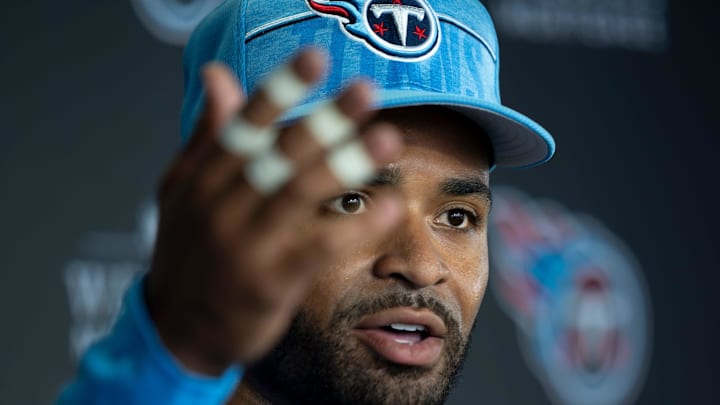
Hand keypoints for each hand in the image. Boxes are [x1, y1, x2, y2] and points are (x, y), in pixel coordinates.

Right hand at [145, 49, 404, 374]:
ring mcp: (245, 244)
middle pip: (278, 153)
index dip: (280, 89)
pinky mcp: (269, 282)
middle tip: (366, 91)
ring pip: (298, 192)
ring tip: (387, 140)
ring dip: (346, 163)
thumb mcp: (183, 190)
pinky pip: (318, 247)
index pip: (243, 125)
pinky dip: (355, 226)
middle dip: (325, 119)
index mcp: (203, 178)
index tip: (316, 59)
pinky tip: (389, 208)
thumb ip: (208, 134)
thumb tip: (218, 75)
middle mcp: (221, 205)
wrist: (176, 330)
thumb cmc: (187, 254)